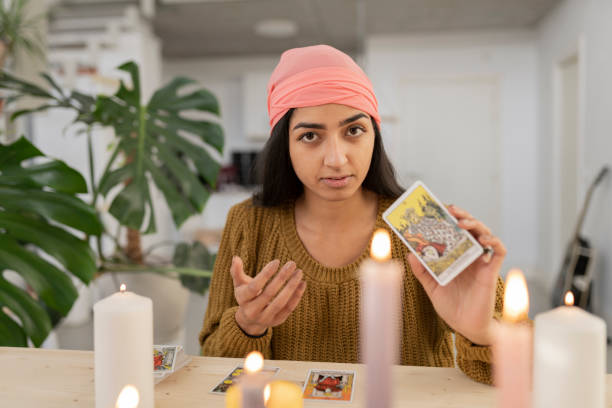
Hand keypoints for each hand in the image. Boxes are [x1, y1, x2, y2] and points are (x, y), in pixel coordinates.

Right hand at [231, 256, 306, 335]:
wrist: (250, 321)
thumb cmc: (246, 296)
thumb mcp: (239, 284)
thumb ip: (236, 271)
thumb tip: (236, 258)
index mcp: (242, 300)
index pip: (254, 287)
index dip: (265, 274)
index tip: (276, 261)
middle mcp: (253, 311)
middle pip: (269, 294)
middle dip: (281, 277)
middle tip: (292, 263)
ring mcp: (265, 318)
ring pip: (280, 302)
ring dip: (291, 287)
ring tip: (299, 272)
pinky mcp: (277, 321)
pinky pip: (289, 308)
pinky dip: (297, 296)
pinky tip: (302, 283)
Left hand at [407, 205, 505, 345]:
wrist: (465, 326)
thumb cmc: (451, 306)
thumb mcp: (431, 286)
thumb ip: (422, 271)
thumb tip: (410, 253)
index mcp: (455, 256)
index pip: (455, 231)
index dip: (450, 218)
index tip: (439, 208)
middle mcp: (469, 255)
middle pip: (470, 228)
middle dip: (462, 215)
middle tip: (451, 209)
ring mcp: (481, 262)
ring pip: (485, 234)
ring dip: (476, 224)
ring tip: (463, 222)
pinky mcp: (491, 271)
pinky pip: (498, 251)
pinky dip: (493, 242)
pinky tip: (483, 240)